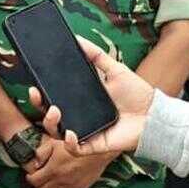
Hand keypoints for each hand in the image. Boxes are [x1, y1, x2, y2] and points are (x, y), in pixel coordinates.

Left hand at [25, 135, 115, 187]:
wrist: (99, 151)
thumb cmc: (78, 144)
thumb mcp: (55, 142)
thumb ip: (41, 152)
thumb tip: (34, 162)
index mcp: (53, 169)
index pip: (34, 181)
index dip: (30, 178)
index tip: (30, 175)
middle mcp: (60, 181)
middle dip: (37, 186)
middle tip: (38, 180)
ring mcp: (70, 187)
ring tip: (46, 186)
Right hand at [27, 37, 155, 156]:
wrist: (154, 115)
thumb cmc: (136, 94)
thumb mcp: (115, 69)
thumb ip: (96, 55)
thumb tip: (77, 38)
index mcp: (80, 101)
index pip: (54, 99)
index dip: (40, 95)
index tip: (34, 85)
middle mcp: (79, 117)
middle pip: (49, 116)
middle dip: (38, 107)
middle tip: (37, 94)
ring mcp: (85, 132)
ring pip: (57, 133)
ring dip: (50, 123)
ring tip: (55, 111)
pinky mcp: (94, 145)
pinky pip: (76, 149)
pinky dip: (70, 143)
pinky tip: (71, 133)